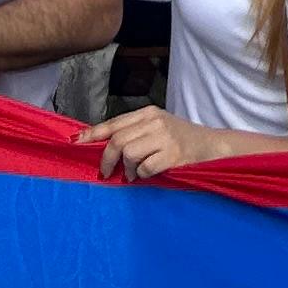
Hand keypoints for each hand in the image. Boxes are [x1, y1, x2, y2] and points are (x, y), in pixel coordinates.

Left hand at [96, 106, 221, 180]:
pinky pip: (144, 168)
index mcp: (149, 113)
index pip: (114, 123)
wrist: (212, 147)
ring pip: (128, 154)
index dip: (92, 133)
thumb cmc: (181, 140)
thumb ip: (134, 134)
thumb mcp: (157, 129)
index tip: (75, 142)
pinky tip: (147, 175)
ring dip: (126, 169)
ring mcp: (165, 137)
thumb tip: (102, 147)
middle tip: (105, 173)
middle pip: (117, 140)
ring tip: (132, 174)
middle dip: (106, 160)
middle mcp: (155, 121)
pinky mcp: (173, 154)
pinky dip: (141, 175)